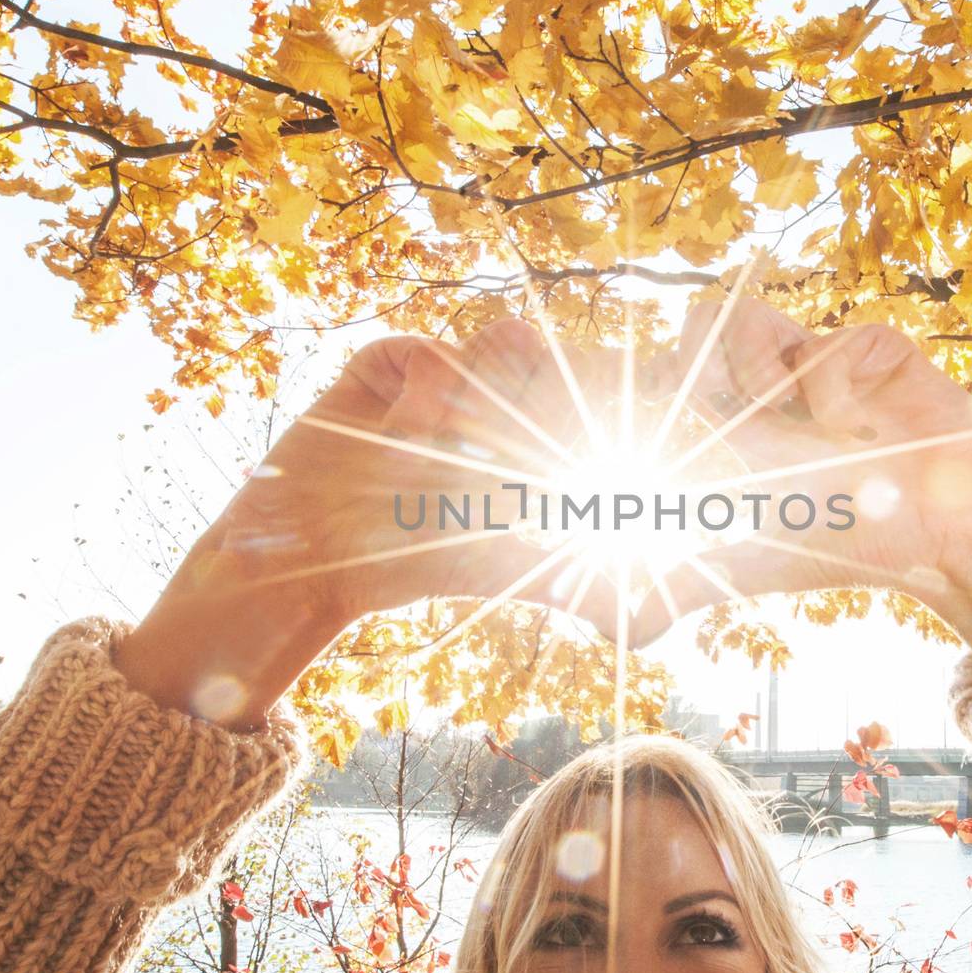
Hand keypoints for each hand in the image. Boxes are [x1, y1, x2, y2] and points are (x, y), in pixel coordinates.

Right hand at [116, 320, 622, 726]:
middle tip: (522, 456)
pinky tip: (402, 441)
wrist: (316, 557)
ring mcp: (445, 377)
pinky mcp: (391, 363)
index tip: (635, 410)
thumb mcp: (511, 569)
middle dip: (552, 400)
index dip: (617, 392)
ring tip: (462, 452)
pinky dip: (425, 398)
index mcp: (533, 436)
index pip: (591, 394)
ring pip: (503, 345)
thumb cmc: (412, 562)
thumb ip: (587, 594)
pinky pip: (432, 354)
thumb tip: (655, 626)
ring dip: (491, 397)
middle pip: (555, 361)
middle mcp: (495, 400)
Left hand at [634, 300, 971, 685]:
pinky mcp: (871, 348)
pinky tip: (860, 433)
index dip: (663, 378)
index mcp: (738, 420)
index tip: (678, 420)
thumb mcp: (755, 562)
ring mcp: (822, 359)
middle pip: (702, 323)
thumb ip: (687, 586)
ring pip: (751, 320)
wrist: (946, 540)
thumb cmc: (858, 544)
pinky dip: (832, 397)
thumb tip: (626, 630)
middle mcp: (775, 382)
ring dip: (762, 379)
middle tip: (740, 419)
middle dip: (705, 369)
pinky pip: (826, 345)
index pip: (676, 366)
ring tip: (798, 427)